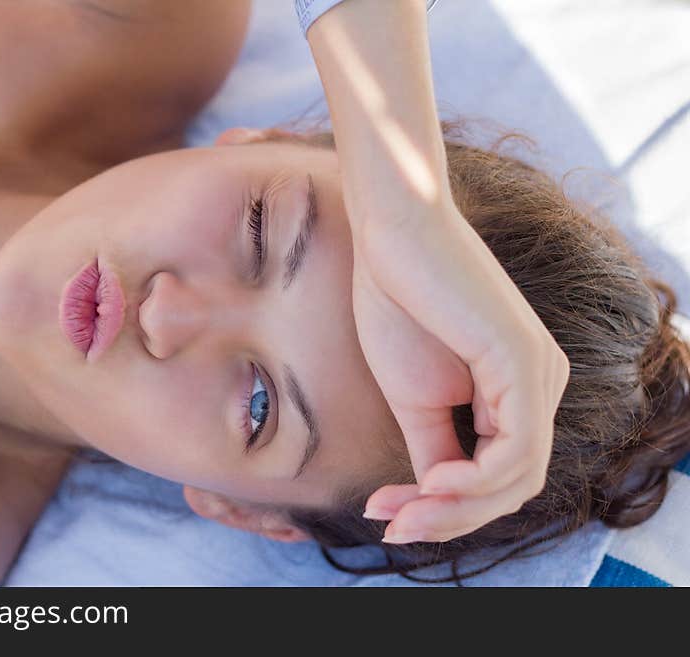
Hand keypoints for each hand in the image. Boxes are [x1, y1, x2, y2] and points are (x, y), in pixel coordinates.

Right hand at [351, 205, 570, 543]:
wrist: (390, 236)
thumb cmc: (399, 302)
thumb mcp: (416, 398)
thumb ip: (436, 449)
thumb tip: (437, 500)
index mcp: (519, 389)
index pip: (500, 474)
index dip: (447, 509)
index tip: (385, 513)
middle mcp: (542, 382)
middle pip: (514, 485)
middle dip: (452, 519)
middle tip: (393, 528)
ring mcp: (538, 372)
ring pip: (518, 478)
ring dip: (456, 509)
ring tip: (401, 515)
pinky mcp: (522, 360)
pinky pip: (514, 450)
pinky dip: (472, 481)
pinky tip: (429, 482)